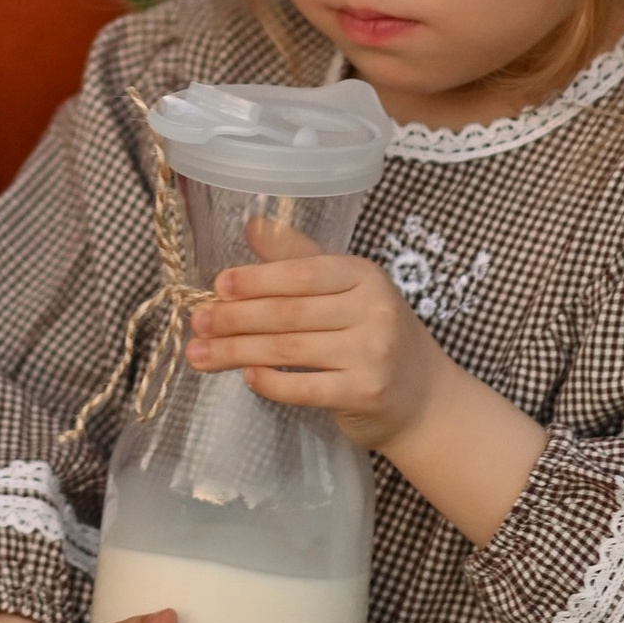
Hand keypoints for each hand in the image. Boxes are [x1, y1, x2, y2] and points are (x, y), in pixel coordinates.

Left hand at [188, 242, 446, 447]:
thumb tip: (252, 224)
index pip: (301, 272)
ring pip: (289, 350)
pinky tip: (246, 377)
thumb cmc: (375, 336)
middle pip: (288, 313)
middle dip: (234, 318)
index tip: (218, 286)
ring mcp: (373, 354)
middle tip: (197, 323)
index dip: (255, 279)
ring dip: (237, 352)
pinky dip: (270, 383)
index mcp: (364, 275)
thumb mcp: (348, 290)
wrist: (426, 399)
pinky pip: (305, 388)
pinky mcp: (366, 393)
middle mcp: (373, 310)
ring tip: (200, 355)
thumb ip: (299, 258)